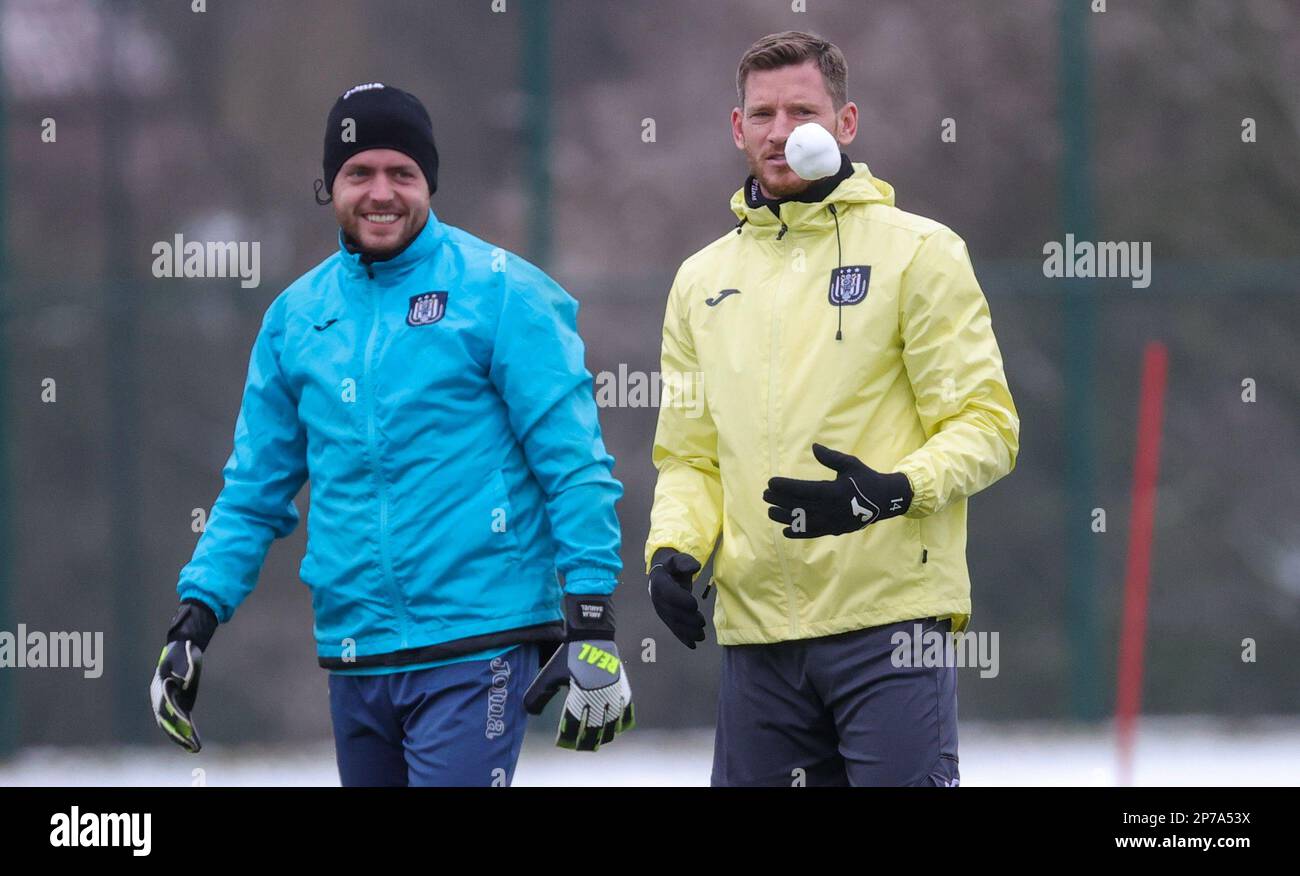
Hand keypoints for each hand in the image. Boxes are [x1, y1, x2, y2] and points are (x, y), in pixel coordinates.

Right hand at [150, 600, 216, 752]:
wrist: (171, 663)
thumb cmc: (183, 661)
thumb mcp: (189, 659)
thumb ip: (191, 657)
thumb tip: (191, 644)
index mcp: (162, 686)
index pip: (167, 701)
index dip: (175, 710)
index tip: (186, 720)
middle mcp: (159, 699)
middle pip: (166, 718)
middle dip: (176, 729)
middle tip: (189, 739)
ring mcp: (162, 707)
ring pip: (167, 726)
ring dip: (178, 738)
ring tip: (193, 748)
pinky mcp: (170, 712)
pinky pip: (172, 727)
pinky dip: (180, 738)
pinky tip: (192, 748)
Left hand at [524, 594, 633, 750]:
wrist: (592, 634)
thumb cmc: (570, 654)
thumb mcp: (550, 673)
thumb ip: (539, 694)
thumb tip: (529, 712)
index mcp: (580, 693)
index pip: (574, 723)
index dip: (569, 736)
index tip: (562, 743)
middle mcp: (599, 695)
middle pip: (595, 727)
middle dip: (587, 741)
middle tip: (581, 748)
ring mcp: (613, 692)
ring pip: (612, 722)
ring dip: (606, 734)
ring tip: (599, 742)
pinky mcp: (622, 686)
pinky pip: (626, 709)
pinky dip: (623, 721)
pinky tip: (619, 728)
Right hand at [648, 548, 706, 648]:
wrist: (661, 576)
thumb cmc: (673, 568)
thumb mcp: (678, 560)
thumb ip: (685, 562)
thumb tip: (695, 567)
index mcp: (660, 583)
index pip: (669, 594)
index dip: (681, 600)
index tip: (695, 604)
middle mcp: (658, 599)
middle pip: (673, 613)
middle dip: (688, 620)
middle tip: (702, 622)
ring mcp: (662, 611)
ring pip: (674, 624)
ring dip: (687, 632)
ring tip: (701, 636)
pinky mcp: (666, 618)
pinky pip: (674, 629)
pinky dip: (683, 638)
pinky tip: (693, 645)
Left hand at [764, 443, 912, 537]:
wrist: (885, 501)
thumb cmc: (866, 479)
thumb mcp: (850, 464)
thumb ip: (830, 458)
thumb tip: (814, 447)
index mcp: (835, 491)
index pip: (804, 490)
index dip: (785, 487)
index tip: (770, 482)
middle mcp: (832, 509)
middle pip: (800, 506)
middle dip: (780, 500)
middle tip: (765, 495)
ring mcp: (833, 521)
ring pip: (804, 521)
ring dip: (785, 517)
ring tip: (770, 512)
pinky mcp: (835, 529)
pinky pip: (814, 533)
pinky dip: (799, 533)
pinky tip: (785, 531)